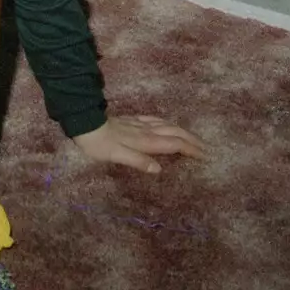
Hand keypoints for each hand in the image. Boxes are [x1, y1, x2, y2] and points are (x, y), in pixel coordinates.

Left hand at [71, 114, 205, 172]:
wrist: (84, 122)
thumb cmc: (98, 144)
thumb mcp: (116, 156)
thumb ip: (138, 161)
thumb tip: (159, 169)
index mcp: (145, 141)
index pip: (174, 144)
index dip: (190, 149)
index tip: (205, 156)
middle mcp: (145, 130)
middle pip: (174, 132)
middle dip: (191, 140)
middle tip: (206, 148)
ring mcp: (138, 123)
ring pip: (166, 124)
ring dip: (182, 130)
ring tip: (192, 137)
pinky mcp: (130, 120)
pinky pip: (154, 119)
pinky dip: (166, 122)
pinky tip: (165, 123)